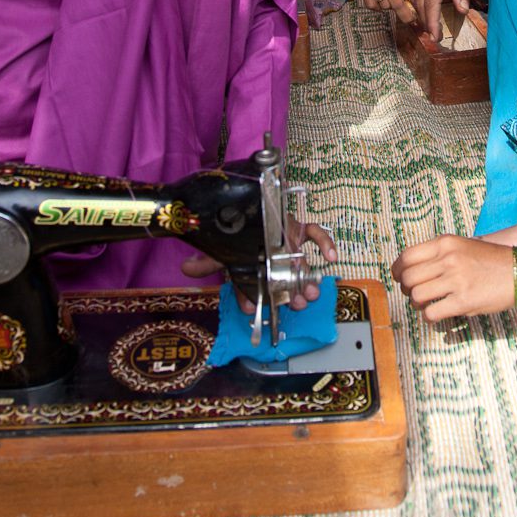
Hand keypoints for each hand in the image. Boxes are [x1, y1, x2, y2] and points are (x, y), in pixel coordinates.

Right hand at [180, 219, 338, 310]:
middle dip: (291, 295)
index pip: (249, 284)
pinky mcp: (300, 230)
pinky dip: (325, 244)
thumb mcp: (222, 248)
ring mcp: (288, 245)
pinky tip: (331, 256)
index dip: (249, 298)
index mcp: (254, 266)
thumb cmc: (240, 234)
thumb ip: (207, 260)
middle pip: (283, 281)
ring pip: (301, 266)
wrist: (251, 206)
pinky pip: (316, 235)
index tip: (251, 310)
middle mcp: (273, 260)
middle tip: (295, 304)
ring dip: (308, 281)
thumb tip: (185, 268)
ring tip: (311, 291)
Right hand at [358, 0, 417, 24]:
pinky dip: (377, 7)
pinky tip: (382, 3)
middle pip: (398, 6)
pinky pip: (371, 5)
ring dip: (391, 8)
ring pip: (384, 6)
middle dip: (407, 17)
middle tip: (412, 20)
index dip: (417, 9)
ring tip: (395, 2)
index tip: (421, 15)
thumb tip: (416, 4)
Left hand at [390, 234, 513, 319]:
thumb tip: (413, 268)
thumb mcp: (464, 246)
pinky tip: (437, 314)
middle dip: (406, 289)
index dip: (397, 270)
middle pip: (408, 277)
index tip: (399, 278)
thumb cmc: (493, 261)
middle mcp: (448, 259)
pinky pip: (431, 313)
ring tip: (426, 304)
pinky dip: (429, 317)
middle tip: (414, 294)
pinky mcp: (464, 301)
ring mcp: (456, 280)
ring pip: (416, 295)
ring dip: (417, 304)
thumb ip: (440, 254)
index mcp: (446, 243)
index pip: (407, 256)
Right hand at [413, 0, 488, 30]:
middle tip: (432, 36)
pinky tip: (422, 8)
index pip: (432, 1)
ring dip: (419, 12)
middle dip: (425, 20)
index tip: (436, 36)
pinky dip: (416, 0)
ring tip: (428, 26)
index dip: (433, 20)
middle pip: (420, 0)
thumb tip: (462, 11)